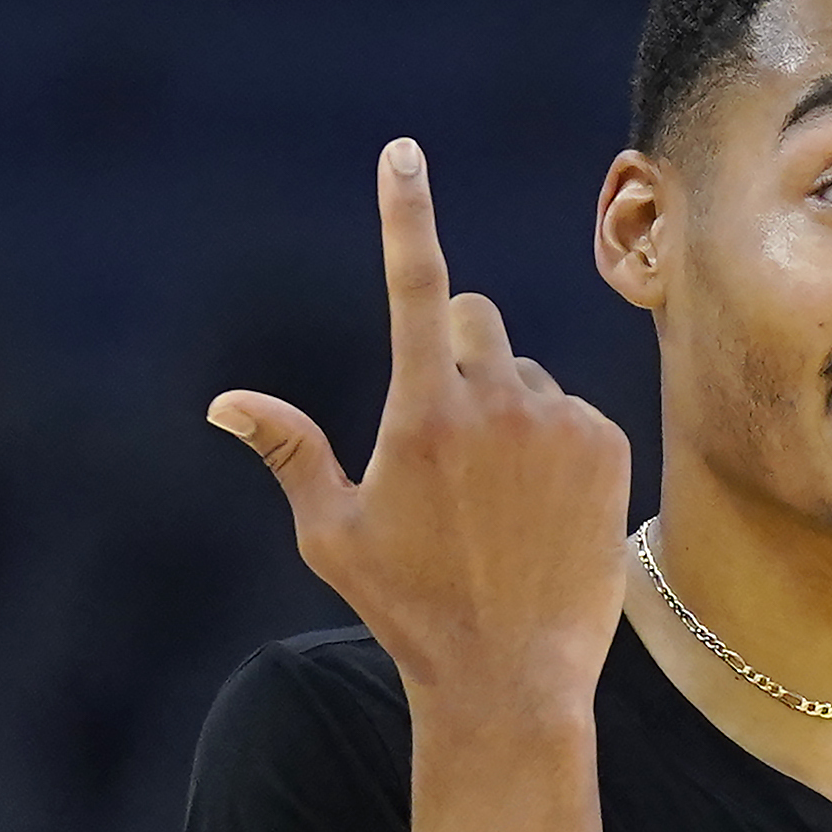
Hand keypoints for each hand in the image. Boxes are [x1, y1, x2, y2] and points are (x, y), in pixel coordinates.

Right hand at [208, 139, 630, 716]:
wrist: (512, 678)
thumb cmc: (408, 610)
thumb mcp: (332, 535)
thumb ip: (289, 450)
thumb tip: (223, 402)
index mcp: (420, 413)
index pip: (413, 285)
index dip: (404, 213)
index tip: (402, 153)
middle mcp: (495, 404)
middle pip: (472, 319)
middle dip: (454, 351)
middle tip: (444, 434)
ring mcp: (559, 424)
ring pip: (524, 372)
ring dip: (507, 407)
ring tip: (496, 497)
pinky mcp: (608, 446)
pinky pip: (570, 410)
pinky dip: (553, 442)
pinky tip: (540, 509)